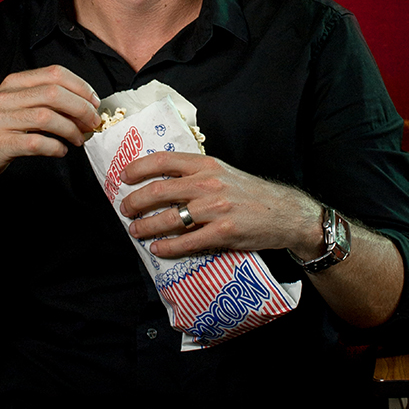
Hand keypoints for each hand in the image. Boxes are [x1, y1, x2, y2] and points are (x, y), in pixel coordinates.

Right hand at [0, 64, 101, 187]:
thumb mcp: (14, 105)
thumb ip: (42, 99)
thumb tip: (82, 103)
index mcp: (13, 83)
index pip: (55, 73)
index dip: (81, 86)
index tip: (94, 102)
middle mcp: (6, 97)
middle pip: (55, 93)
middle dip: (82, 108)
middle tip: (93, 123)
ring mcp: (1, 120)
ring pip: (48, 117)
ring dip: (71, 130)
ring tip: (79, 139)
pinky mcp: (0, 143)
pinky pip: (37, 143)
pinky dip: (55, 147)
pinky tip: (61, 151)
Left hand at [119, 152, 322, 259]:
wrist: (284, 213)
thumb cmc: (249, 193)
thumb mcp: (222, 172)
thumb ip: (195, 173)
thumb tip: (159, 180)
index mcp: (206, 165)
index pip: (163, 160)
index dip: (138, 168)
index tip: (124, 177)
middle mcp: (208, 184)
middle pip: (158, 191)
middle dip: (135, 202)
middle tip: (126, 209)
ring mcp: (215, 209)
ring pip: (168, 219)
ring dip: (145, 226)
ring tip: (136, 230)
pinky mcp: (223, 233)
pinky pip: (186, 242)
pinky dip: (167, 247)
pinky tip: (158, 248)